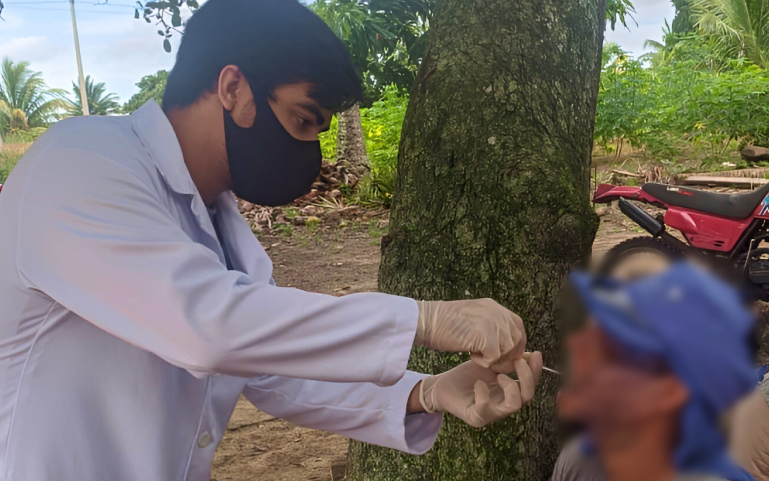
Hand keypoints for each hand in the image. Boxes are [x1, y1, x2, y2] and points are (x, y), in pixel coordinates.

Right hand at [416, 299, 525, 372]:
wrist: (426, 321)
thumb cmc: (444, 323)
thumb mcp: (474, 318)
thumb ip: (490, 325)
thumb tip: (506, 344)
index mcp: (495, 307)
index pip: (518, 327)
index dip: (514, 344)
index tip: (502, 355)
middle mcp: (497, 312)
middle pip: (517, 340)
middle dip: (508, 356)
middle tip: (490, 361)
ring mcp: (492, 322)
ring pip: (508, 351)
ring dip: (495, 359)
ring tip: (477, 357)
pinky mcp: (485, 336)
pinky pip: (494, 357)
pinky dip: (484, 362)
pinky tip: (470, 356)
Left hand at [418, 353, 542, 427]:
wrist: (442, 386)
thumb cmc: (466, 376)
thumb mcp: (489, 363)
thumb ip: (506, 360)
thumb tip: (524, 350)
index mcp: (508, 393)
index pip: (530, 385)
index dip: (536, 370)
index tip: (535, 353)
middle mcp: (503, 404)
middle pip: (527, 397)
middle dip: (528, 378)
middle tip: (518, 361)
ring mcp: (491, 413)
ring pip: (513, 405)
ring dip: (511, 387)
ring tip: (499, 374)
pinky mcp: (475, 417)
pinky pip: (486, 409)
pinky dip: (484, 394)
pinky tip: (478, 383)